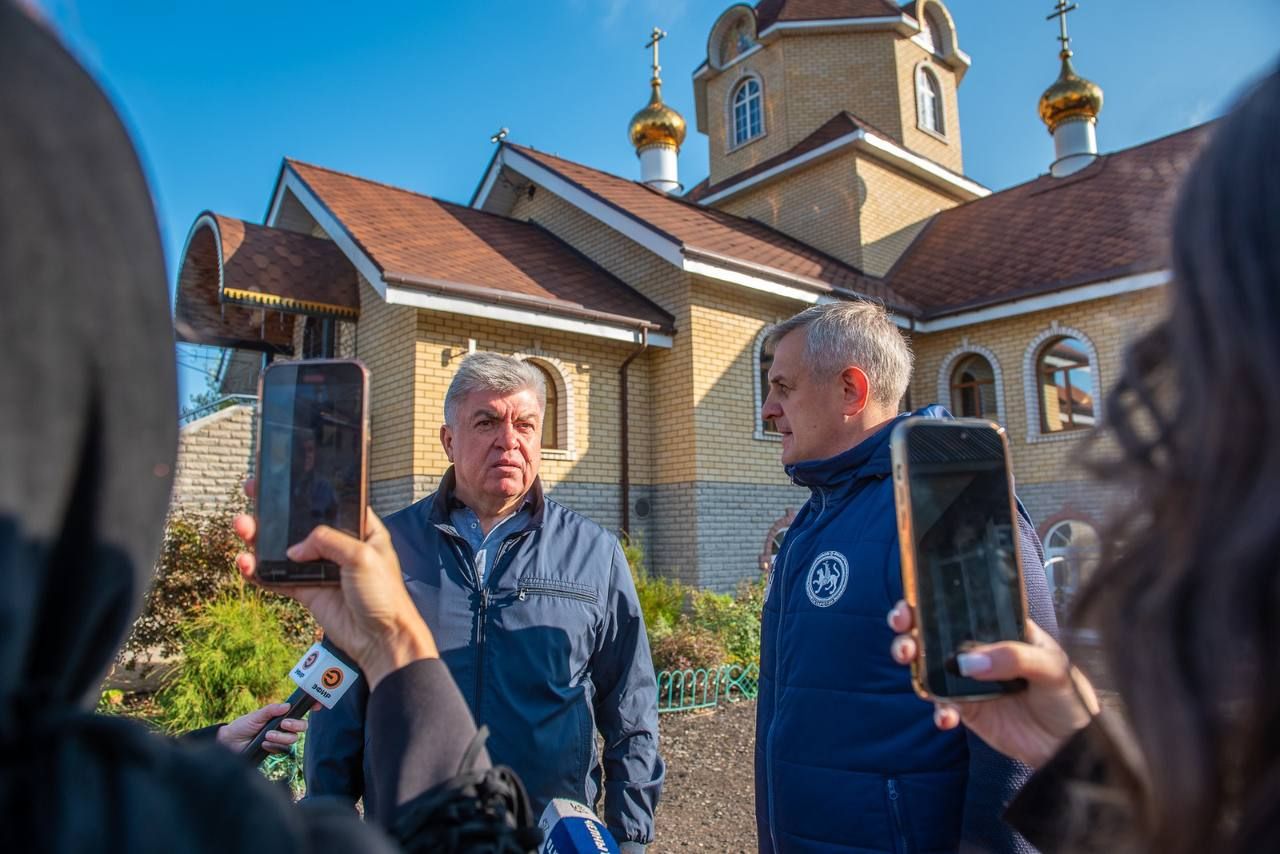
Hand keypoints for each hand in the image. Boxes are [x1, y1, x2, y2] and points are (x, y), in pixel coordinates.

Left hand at [215, 702, 306, 753]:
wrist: (230, 743)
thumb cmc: (242, 726)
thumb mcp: (255, 716)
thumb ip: (270, 711)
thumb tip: (286, 706)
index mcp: (281, 714)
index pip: (299, 710)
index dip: (311, 707)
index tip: (316, 706)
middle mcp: (283, 726)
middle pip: (302, 726)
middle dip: (295, 725)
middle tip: (283, 724)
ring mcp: (280, 738)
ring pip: (293, 738)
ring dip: (281, 737)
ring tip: (266, 736)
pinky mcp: (275, 750)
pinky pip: (282, 750)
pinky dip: (273, 747)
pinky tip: (263, 744)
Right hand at [235, 480, 437, 689]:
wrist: (381, 639)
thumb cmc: (385, 595)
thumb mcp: (362, 556)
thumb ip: (328, 541)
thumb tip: (295, 549)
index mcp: (360, 531)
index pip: (331, 505)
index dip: (308, 493)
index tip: (285, 480)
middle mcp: (339, 547)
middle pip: (300, 525)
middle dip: (275, 512)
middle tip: (253, 494)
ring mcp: (321, 569)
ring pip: (284, 550)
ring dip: (260, 539)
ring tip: (242, 527)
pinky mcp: (308, 591)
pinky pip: (278, 578)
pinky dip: (260, 572)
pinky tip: (245, 563)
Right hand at [887, 600, 1098, 768]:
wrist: (1071, 746)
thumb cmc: (1070, 696)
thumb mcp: (1052, 667)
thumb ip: (1014, 658)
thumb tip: (969, 661)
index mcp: (1001, 628)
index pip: (963, 606)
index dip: (934, 598)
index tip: (915, 597)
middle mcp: (980, 650)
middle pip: (935, 630)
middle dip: (911, 624)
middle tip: (903, 626)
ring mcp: (969, 680)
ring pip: (929, 664)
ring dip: (912, 659)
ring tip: (908, 658)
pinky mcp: (966, 710)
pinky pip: (941, 705)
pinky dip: (937, 709)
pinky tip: (946, 716)